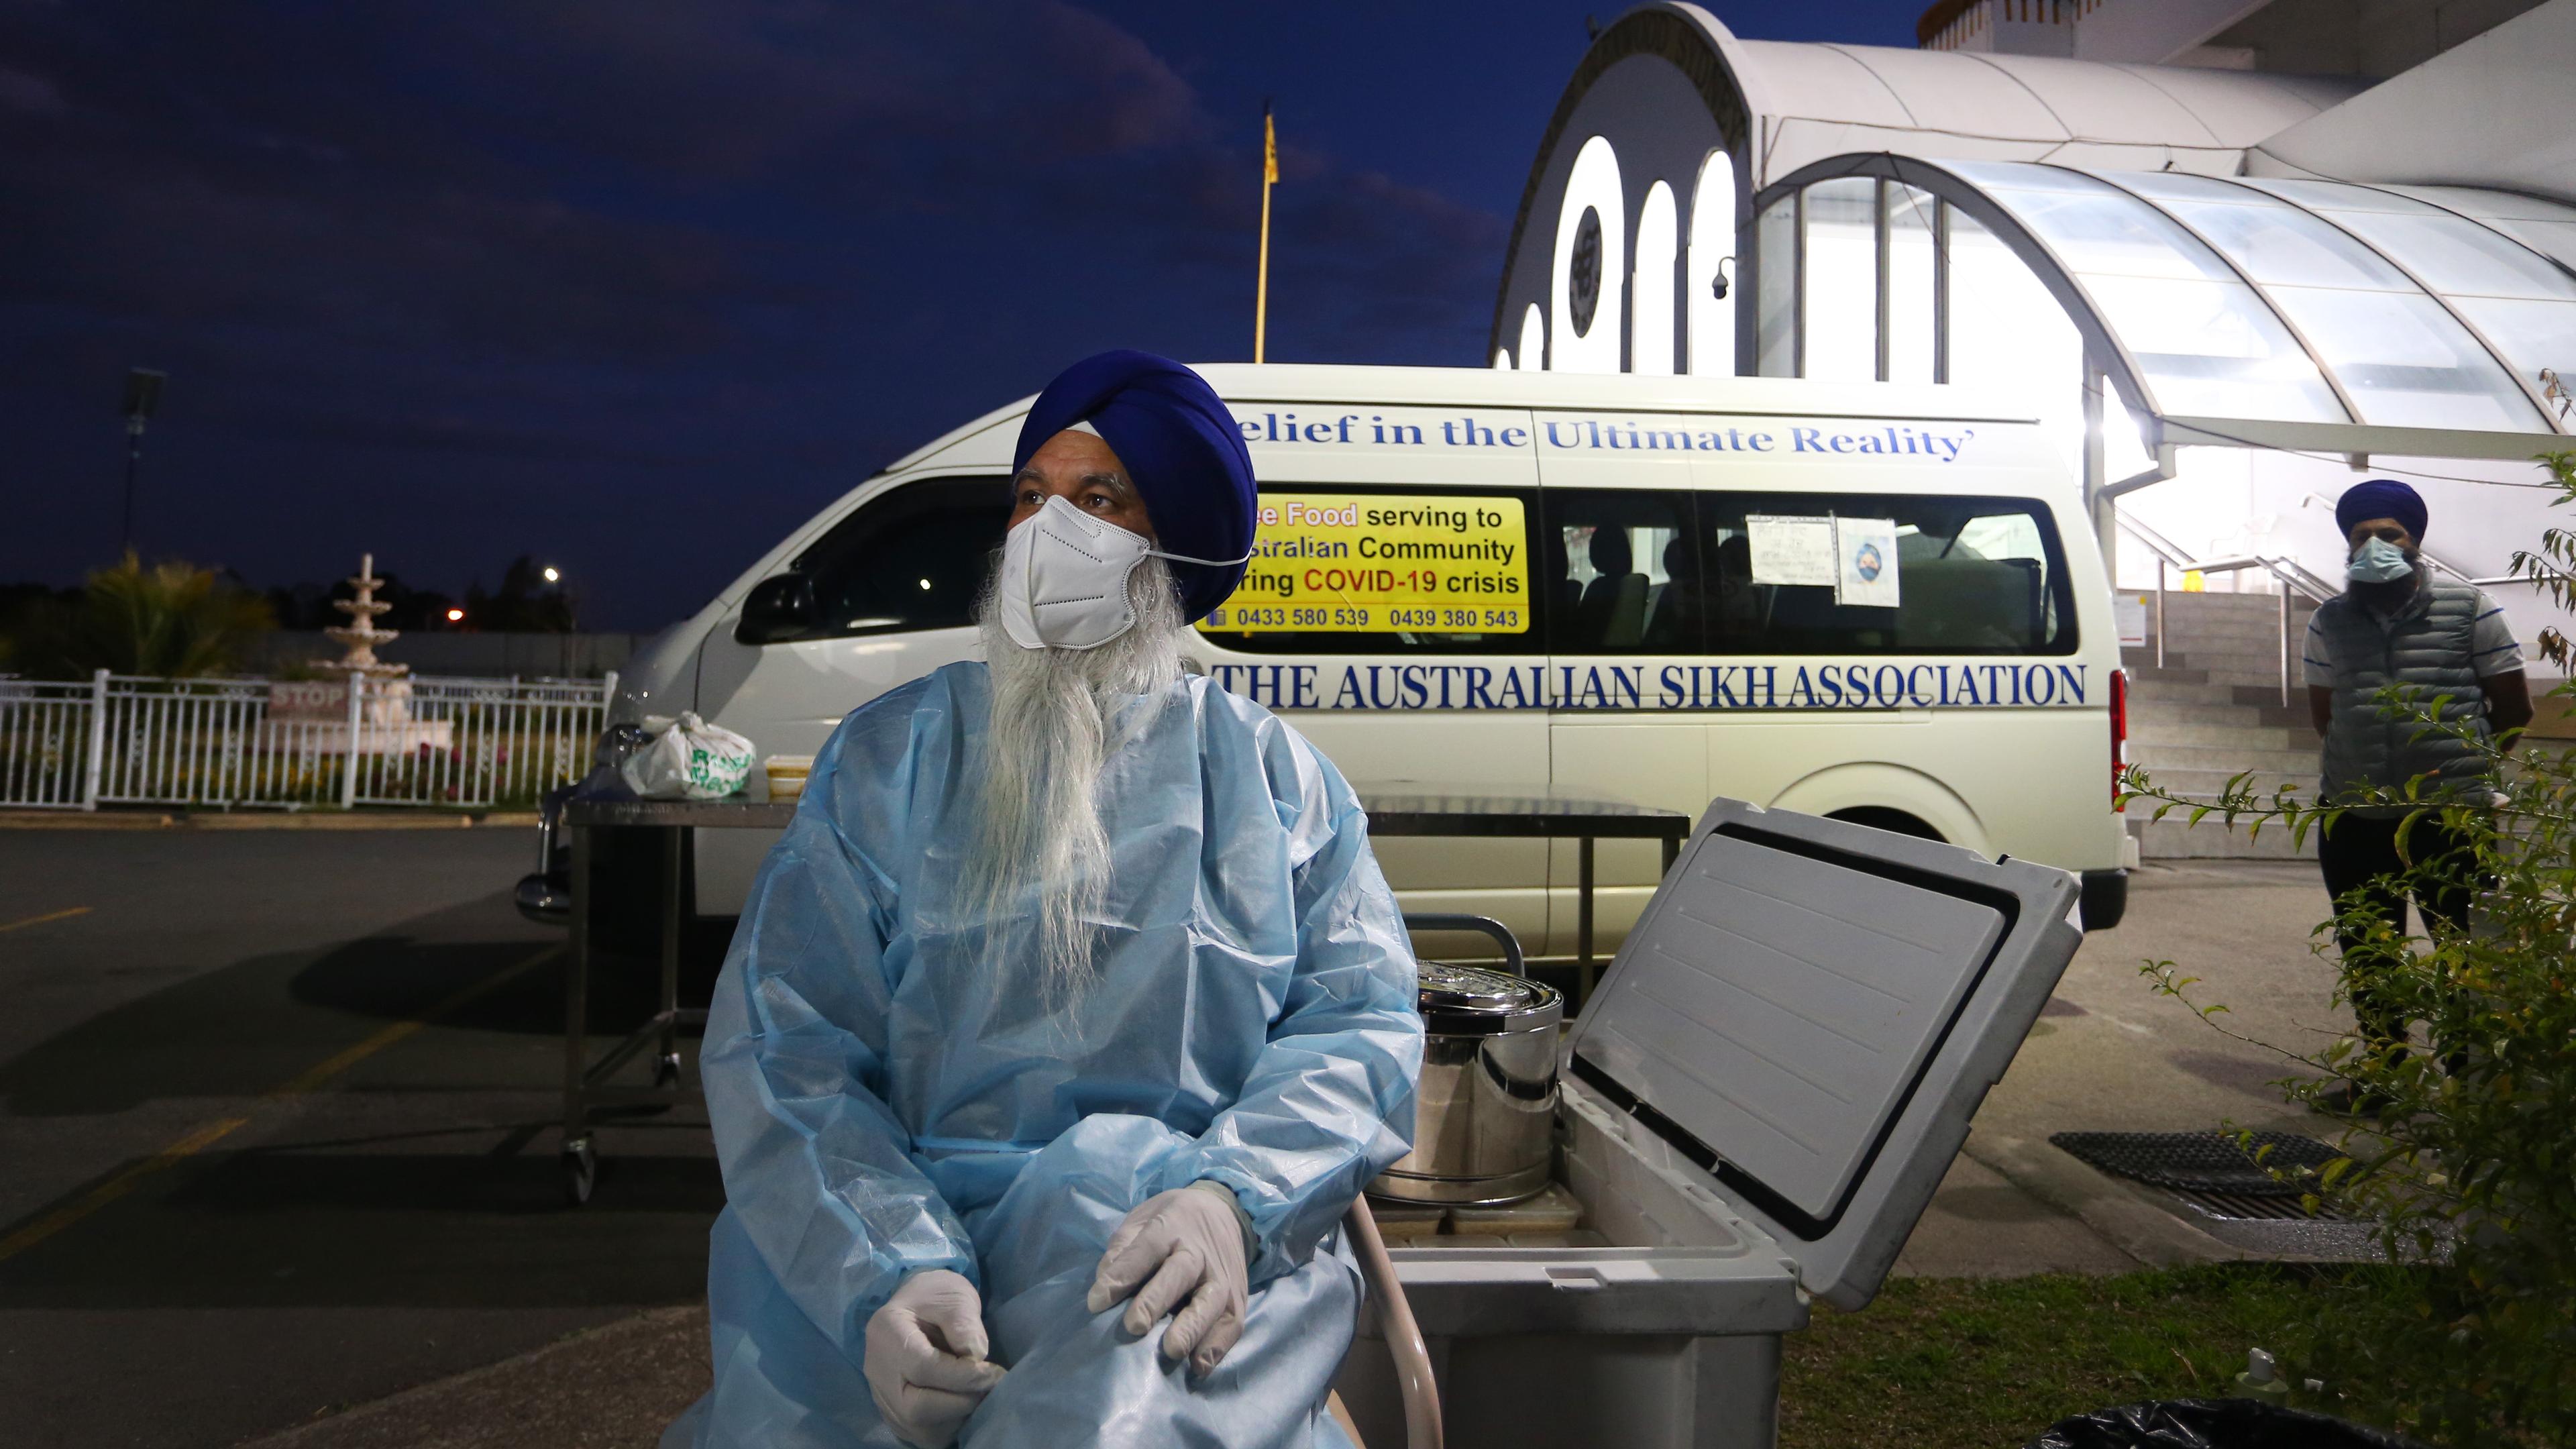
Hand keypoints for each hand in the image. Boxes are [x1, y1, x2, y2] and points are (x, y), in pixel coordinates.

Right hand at [863, 1269, 1005, 1447]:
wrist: (917, 1307)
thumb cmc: (937, 1296)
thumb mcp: (955, 1298)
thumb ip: (965, 1327)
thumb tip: (976, 1361)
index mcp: (886, 1331)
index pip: (922, 1368)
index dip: (963, 1376)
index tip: (994, 1373)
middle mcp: (876, 1369)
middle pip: (915, 1407)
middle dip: (960, 1402)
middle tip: (989, 1386)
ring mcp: (881, 1395)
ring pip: (918, 1427)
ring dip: (957, 1416)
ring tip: (979, 1393)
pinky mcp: (892, 1413)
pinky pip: (920, 1434)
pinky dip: (948, 1425)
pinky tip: (963, 1403)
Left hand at [1085, 1183, 1249, 1376]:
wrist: (1224, 1212)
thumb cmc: (1172, 1222)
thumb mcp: (1141, 1220)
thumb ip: (1121, 1250)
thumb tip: (1103, 1285)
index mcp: (1169, 1226)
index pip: (1145, 1250)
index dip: (1121, 1276)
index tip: (1096, 1303)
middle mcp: (1198, 1251)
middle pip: (1178, 1274)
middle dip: (1156, 1301)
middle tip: (1134, 1327)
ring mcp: (1221, 1276)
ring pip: (1210, 1302)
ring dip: (1192, 1328)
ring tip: (1171, 1351)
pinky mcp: (1238, 1299)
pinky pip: (1231, 1324)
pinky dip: (1217, 1347)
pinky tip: (1198, 1366)